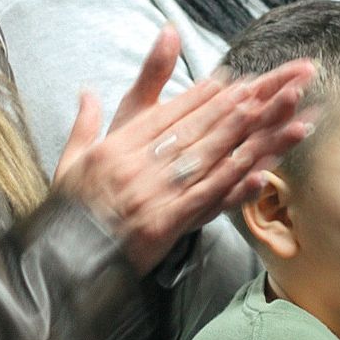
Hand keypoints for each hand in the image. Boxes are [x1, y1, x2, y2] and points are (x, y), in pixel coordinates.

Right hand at [53, 26, 313, 274]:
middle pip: (198, 128)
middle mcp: (137, 164)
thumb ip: (85, 124)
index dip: (204, 94)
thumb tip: (86, 91)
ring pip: (208, 157)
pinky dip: (234, 186)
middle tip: (275, 82)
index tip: (234, 77)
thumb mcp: (69, 162)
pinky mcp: (164, 225)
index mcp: (117, 147)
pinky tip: (262, 172)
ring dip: (249, 133)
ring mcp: (152, 195)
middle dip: (240, 102)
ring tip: (280, 113)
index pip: (168, 113)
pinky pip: (206, 202)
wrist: (59, 263)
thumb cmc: (66, 213)